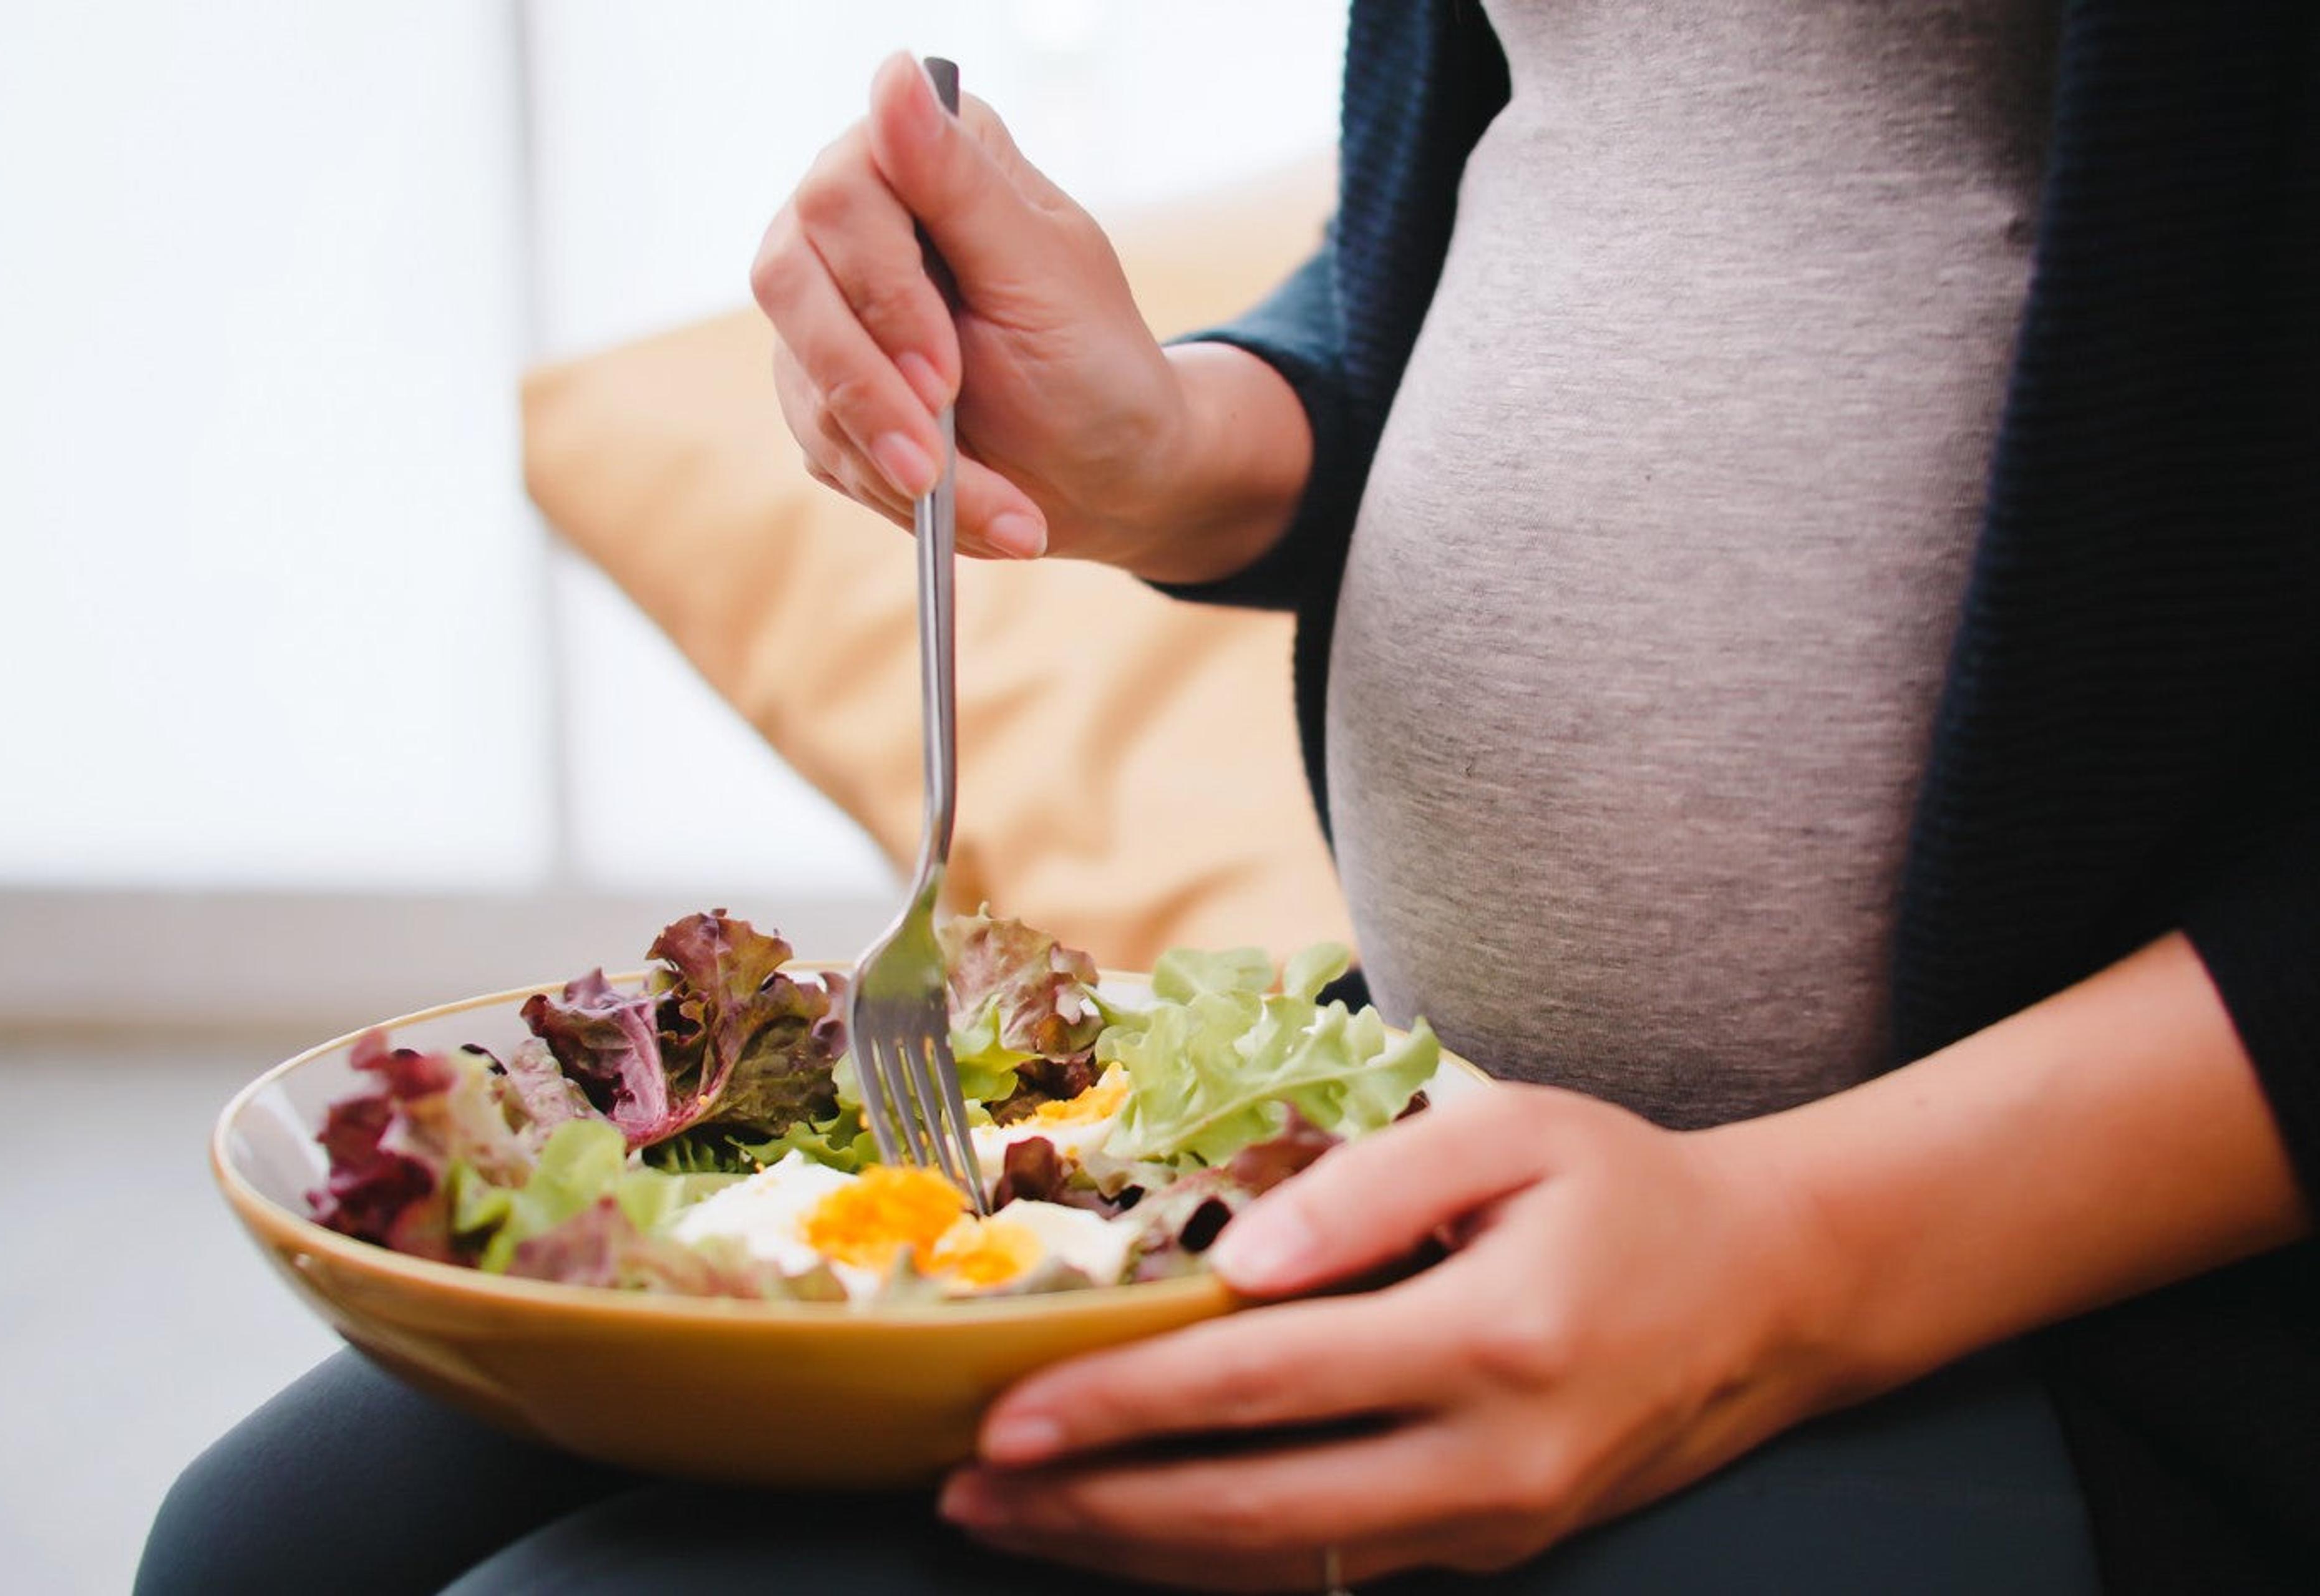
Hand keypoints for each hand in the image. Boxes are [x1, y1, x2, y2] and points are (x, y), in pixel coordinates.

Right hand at [751, 53, 1191, 565]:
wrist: (1112, 473)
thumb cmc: (1094, 363)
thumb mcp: (1043, 273)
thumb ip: (961, 181)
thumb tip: (894, 71)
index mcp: (917, 163)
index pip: (840, 194)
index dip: (882, 288)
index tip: (944, 369)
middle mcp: (854, 226)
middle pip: (788, 279)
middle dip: (868, 385)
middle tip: (935, 462)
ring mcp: (829, 313)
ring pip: (803, 376)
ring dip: (896, 459)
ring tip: (1002, 512)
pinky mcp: (822, 396)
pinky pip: (824, 444)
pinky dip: (902, 494)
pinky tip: (983, 510)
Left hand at [938, 1087, 1847, 1589]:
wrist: (1766, 1296)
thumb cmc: (1625, 1191)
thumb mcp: (1513, 1134)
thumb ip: (1367, 1186)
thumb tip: (1236, 1264)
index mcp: (1491, 1340)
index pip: (1263, 1386)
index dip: (1122, 1405)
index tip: (1004, 1413)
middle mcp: (1490, 1461)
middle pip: (1253, 1512)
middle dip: (1092, 1508)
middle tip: (963, 1493)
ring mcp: (1490, 1523)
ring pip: (1282, 1567)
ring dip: (1135, 1553)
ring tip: (1016, 1526)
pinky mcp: (1489, 1547)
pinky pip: (1329, 1573)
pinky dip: (1216, 1567)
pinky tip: (1131, 1537)